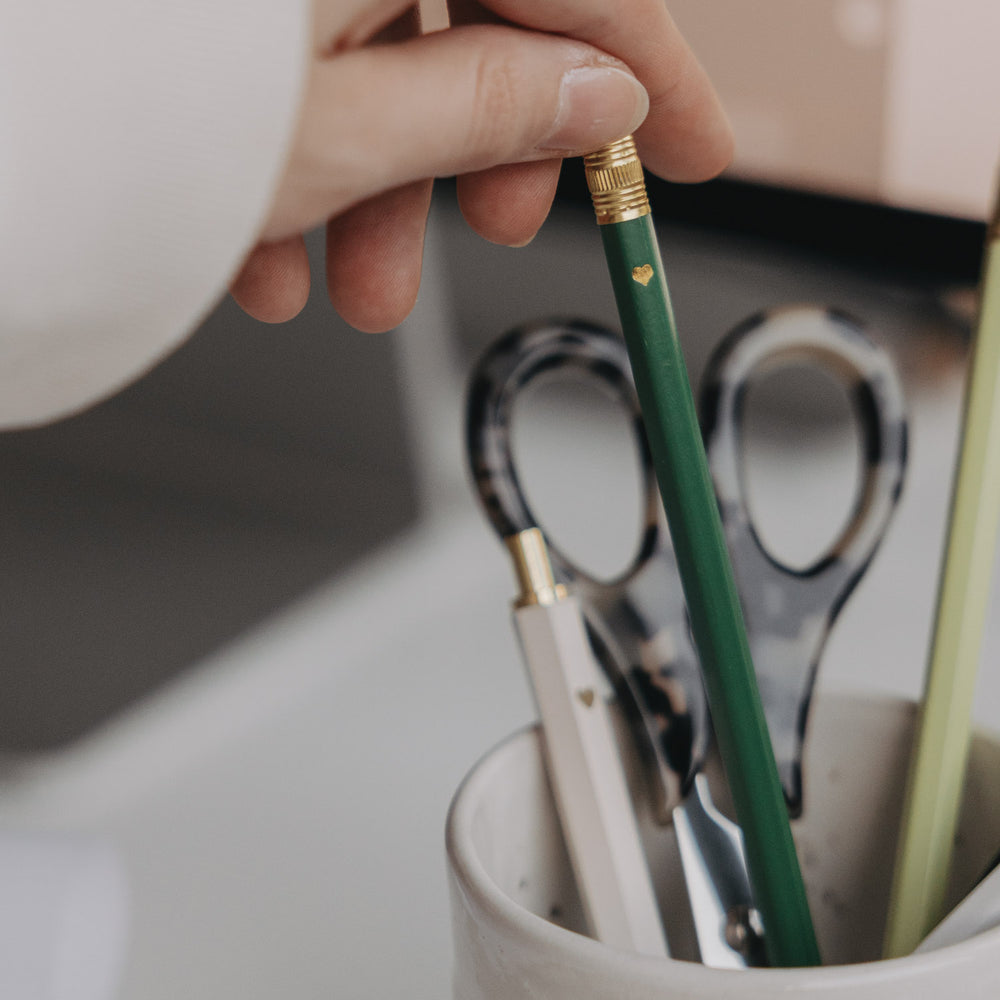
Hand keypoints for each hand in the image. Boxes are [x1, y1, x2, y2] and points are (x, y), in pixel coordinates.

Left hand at [229, 0, 732, 331]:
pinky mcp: (227, 24)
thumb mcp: (346, 132)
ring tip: (362, 293)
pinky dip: (305, 163)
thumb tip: (598, 98)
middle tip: (500, 228)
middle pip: (474, 14)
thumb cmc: (137, 122)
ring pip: (378, 57)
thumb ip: (485, 108)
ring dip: (385, 187)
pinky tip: (270, 255)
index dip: (651, 70)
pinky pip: (298, 68)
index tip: (690, 149)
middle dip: (489, 146)